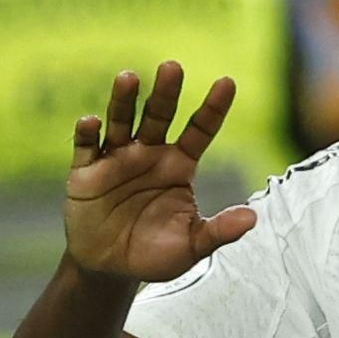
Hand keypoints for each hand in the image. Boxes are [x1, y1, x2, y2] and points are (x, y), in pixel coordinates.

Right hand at [65, 62, 257, 281]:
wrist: (109, 270)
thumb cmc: (154, 253)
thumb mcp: (191, 247)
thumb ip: (217, 231)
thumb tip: (252, 218)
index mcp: (179, 165)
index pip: (199, 130)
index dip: (213, 107)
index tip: (227, 82)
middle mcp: (149, 154)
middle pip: (159, 115)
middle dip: (166, 92)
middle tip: (173, 67)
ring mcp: (116, 159)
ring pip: (121, 121)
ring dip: (124, 100)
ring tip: (128, 78)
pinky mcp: (86, 173)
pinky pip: (86, 148)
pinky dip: (87, 133)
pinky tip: (91, 122)